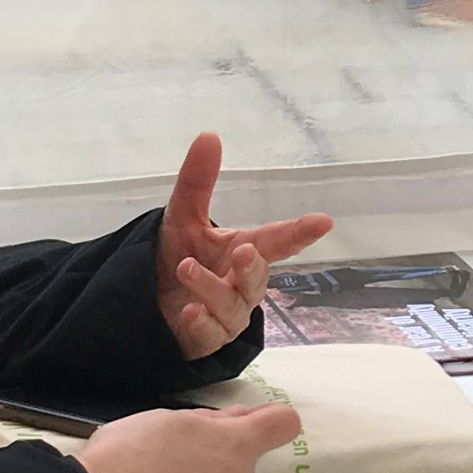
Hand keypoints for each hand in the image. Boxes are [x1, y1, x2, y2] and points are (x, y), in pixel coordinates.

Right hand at [80, 404, 303, 472]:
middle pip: (243, 472)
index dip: (271, 423)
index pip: (282, 425)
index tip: (255, 427)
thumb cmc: (123, 458)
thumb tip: (236, 419)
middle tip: (176, 465)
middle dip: (219, 468)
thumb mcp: (163, 419)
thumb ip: (208, 421)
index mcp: (233, 446)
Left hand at [157, 132, 333, 358]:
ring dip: (211, 289)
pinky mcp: (207, 338)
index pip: (278, 240)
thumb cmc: (176, 256)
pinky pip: (211, 334)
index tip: (324, 221)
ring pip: (232, 305)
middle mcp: (242, 283)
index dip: (301, 231)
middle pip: (258, 278)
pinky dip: (201, 323)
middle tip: (244, 252)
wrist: (148, 301)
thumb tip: (209, 134)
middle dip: (252, 266)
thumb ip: (198, 181)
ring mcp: (228, 314)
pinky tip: (189, 313)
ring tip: (185, 269)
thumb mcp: (182, 216)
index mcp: (244, 250)